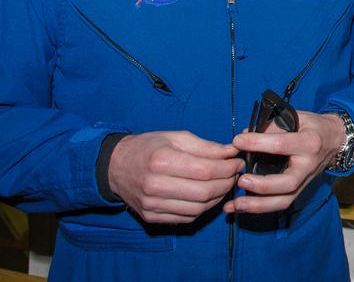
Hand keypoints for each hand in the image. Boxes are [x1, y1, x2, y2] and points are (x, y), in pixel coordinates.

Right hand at [108, 131, 242, 223]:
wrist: (116, 167)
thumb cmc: (148, 148)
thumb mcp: (175, 137)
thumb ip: (205, 146)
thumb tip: (231, 152)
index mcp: (161, 160)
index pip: (205, 171)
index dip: (227, 168)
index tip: (237, 162)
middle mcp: (155, 185)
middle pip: (204, 192)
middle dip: (226, 183)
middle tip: (234, 174)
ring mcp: (152, 205)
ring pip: (198, 209)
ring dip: (218, 197)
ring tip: (224, 184)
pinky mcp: (152, 217)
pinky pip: (187, 218)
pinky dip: (203, 208)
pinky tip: (208, 196)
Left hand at [223, 110, 344, 214]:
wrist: (336, 140)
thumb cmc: (314, 127)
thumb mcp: (299, 117)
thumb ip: (273, 126)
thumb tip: (246, 134)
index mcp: (309, 142)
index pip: (281, 144)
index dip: (258, 142)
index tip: (238, 141)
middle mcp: (308, 165)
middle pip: (287, 183)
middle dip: (263, 185)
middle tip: (242, 180)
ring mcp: (305, 181)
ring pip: (284, 200)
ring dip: (259, 205)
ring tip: (237, 204)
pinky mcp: (300, 190)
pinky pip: (281, 203)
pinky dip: (261, 208)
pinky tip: (243, 207)